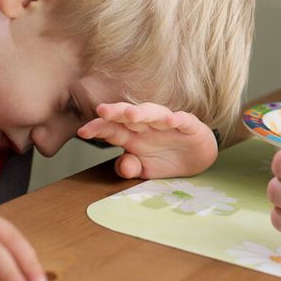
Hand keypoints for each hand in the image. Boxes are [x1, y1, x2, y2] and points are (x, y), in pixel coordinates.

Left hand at [77, 102, 217, 178]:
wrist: (197, 157)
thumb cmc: (166, 159)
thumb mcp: (145, 170)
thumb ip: (131, 168)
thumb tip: (122, 166)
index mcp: (132, 136)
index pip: (112, 129)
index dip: (98, 128)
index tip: (83, 131)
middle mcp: (147, 126)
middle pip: (129, 116)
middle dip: (116, 112)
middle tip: (102, 110)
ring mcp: (167, 123)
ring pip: (154, 113)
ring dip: (143, 112)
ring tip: (132, 115)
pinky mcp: (189, 125)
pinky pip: (182, 120)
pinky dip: (177, 119)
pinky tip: (171, 120)